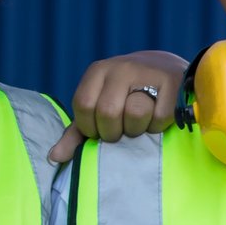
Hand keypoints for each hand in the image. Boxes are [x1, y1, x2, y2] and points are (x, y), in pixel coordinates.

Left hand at [48, 51, 189, 163]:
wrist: (166, 70)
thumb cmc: (127, 97)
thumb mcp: (99, 109)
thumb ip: (76, 133)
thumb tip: (54, 157)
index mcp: (98, 71)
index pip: (83, 105)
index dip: (91, 127)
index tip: (101, 129)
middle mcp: (120, 67)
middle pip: (107, 112)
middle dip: (113, 132)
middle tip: (122, 130)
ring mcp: (147, 71)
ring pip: (135, 113)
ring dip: (137, 129)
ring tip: (140, 123)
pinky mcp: (171, 81)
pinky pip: (160, 117)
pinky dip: (158, 126)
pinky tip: (158, 117)